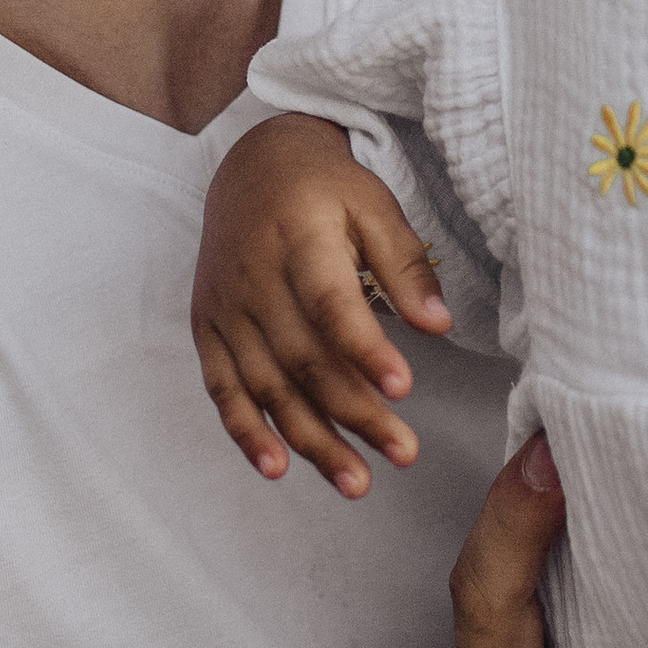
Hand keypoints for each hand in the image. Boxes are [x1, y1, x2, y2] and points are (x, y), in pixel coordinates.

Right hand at [193, 114, 452, 495]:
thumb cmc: (323, 188)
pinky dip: (246, 432)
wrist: (249, 165)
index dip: (364, 349)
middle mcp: (253, 278)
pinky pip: (222, 388)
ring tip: (357, 481)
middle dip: (354, 413)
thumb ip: (405, 264)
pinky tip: (277, 468)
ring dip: (310, 439)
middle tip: (403, 453)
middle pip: (303, 358)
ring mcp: (225, 308)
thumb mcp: (373, 204)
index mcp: (298, 239)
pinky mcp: (208, 328)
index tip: (404, 388)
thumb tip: (439, 326)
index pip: (329, 303)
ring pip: (266, 385)